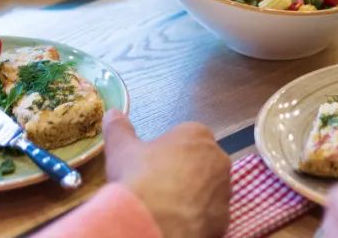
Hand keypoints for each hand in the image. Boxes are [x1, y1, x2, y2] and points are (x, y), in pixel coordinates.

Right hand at [103, 110, 230, 237]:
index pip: (186, 137)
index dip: (169, 151)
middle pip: (201, 162)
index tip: (153, 163)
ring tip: (166, 206)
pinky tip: (175, 221)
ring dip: (192, 195)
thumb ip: (119, 128)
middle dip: (184, 171)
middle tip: (158, 185)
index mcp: (197, 135)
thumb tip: (112, 113)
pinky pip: (210, 214)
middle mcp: (218, 159)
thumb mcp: (121, 149)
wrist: (153, 223)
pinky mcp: (225, 219)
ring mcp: (224, 191)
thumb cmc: (140, 177)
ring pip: (208, 190)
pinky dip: (196, 217)